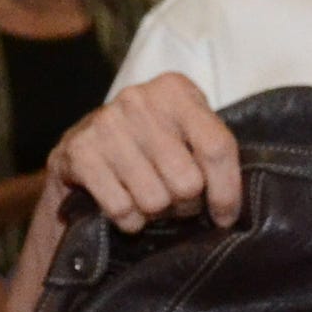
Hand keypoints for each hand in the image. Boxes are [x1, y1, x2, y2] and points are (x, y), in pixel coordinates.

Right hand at [43, 74, 240, 233]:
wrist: (81, 149)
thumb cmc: (147, 144)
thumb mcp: (183, 132)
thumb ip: (211, 153)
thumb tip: (231, 209)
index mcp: (174, 90)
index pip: (217, 147)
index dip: (227, 191)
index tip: (225, 216)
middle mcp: (139, 100)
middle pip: (187, 181)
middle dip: (186, 205)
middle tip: (177, 202)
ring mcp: (106, 124)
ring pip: (154, 200)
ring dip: (156, 213)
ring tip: (150, 200)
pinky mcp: (79, 152)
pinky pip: (122, 209)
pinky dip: (129, 220)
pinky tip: (126, 206)